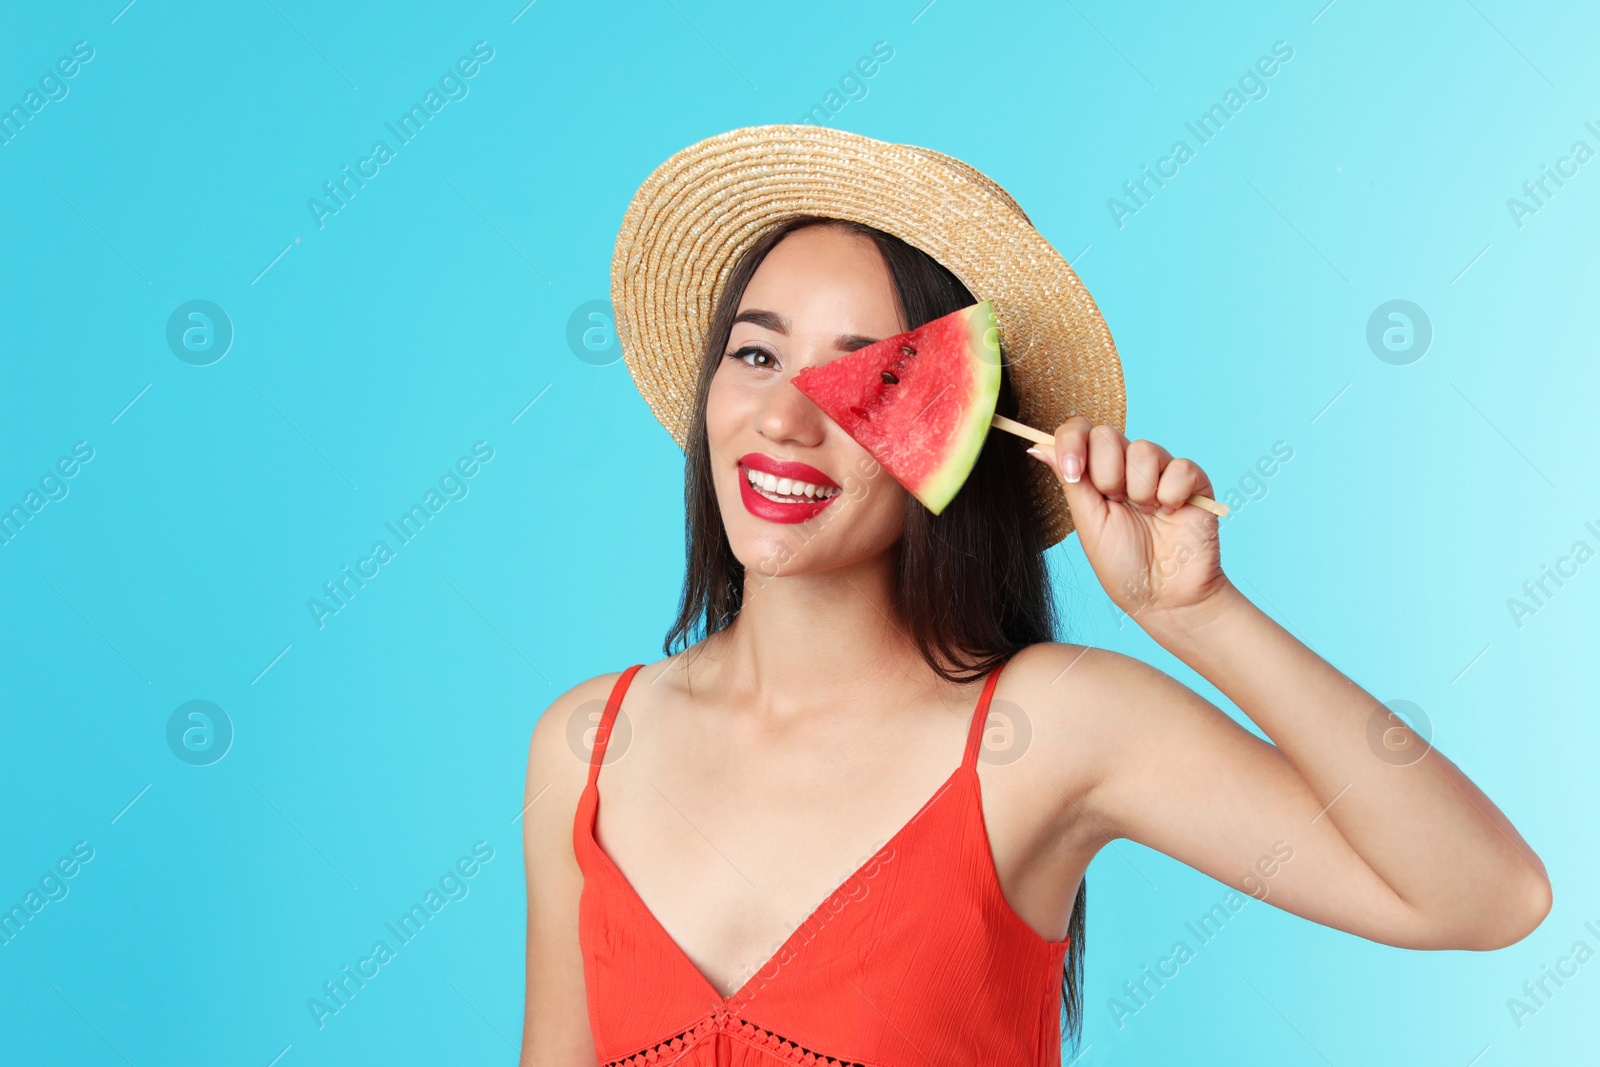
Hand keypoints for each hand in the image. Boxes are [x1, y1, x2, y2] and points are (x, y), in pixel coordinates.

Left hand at [1029, 417, 1230, 627]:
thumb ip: (1070, 481)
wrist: (1163, 595)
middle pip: (1108, 434)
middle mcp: (1127, 467)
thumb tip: (1037, 446)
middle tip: (1118, 504)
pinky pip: (1180, 467)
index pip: (1080, 432)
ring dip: (1140, 490)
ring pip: (1144, 449)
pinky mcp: (1193, 480)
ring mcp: (1160, 471)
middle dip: (1107, 474)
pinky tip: (1172, 513)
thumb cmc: (1123, 565)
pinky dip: (1171, 494)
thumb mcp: (1088, 522)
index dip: (1072, 442)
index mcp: (1097, 474)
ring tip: (1148, 514)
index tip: (1074, 473)